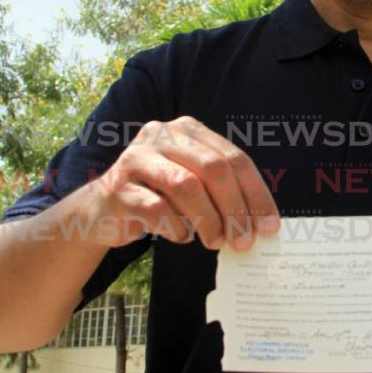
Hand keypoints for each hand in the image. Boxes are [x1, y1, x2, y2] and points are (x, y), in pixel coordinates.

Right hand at [81, 116, 279, 250]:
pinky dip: (176, 228)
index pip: (233, 157)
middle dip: (235, 208)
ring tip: (216, 242)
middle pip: (213, 169)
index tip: (270, 226)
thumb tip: (263, 223)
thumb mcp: (193, 184)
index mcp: (188, 130)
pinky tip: (182, 237)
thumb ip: (223, 192)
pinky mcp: (117, 189)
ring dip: (209, 220)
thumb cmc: (159, 198)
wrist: (102, 212)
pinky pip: (157, 209)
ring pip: (186, 186)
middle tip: (245, 240)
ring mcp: (136, 159)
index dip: (256, 193)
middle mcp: (161, 135)